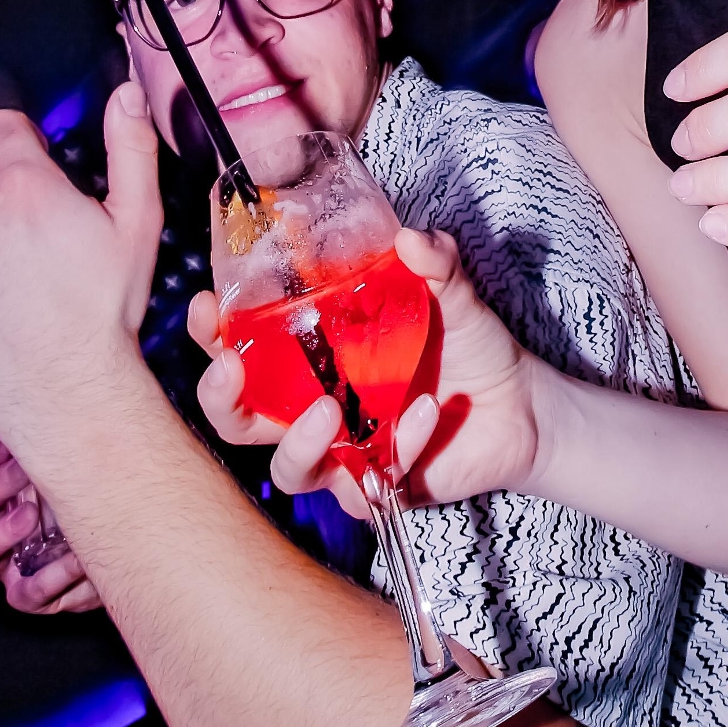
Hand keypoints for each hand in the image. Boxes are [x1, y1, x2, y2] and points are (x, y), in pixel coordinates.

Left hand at [0, 84, 163, 435]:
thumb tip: (126, 97)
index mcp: (23, 186)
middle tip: (33, 260)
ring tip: (7, 296)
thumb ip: (130, 150)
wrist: (67, 393)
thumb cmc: (103, 314)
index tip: (25, 171)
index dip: (17, 148)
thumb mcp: (136, 225)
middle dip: (0, 216)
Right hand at [0, 426, 102, 614]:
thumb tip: (21, 429)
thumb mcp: (74, 466)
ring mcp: (9, 564)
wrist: (129, 538)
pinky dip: (50, 577)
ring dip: (1, 533)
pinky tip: (77, 558)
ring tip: (31, 512)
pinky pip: (24, 595)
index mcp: (1, 494)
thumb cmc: (94, 494)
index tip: (7, 444)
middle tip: (24, 468)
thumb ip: (46, 447)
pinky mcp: (32, 595)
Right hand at [192, 226, 542, 513]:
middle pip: (237, 419)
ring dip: (298, 443)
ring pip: (288, 469)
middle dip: (220, 396)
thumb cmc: (469, 345)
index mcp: (312, 357)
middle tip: (232, 368)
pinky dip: (396, 447)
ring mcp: (342, 454)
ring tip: (330, 410)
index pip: (240, 349)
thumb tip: (412, 238)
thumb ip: (435, 263)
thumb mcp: (453, 294)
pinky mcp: (377, 488)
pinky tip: (425, 413)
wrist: (520, 403)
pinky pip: (366, 484)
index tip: (208, 306)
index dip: (213, 334)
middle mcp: (313, 406)